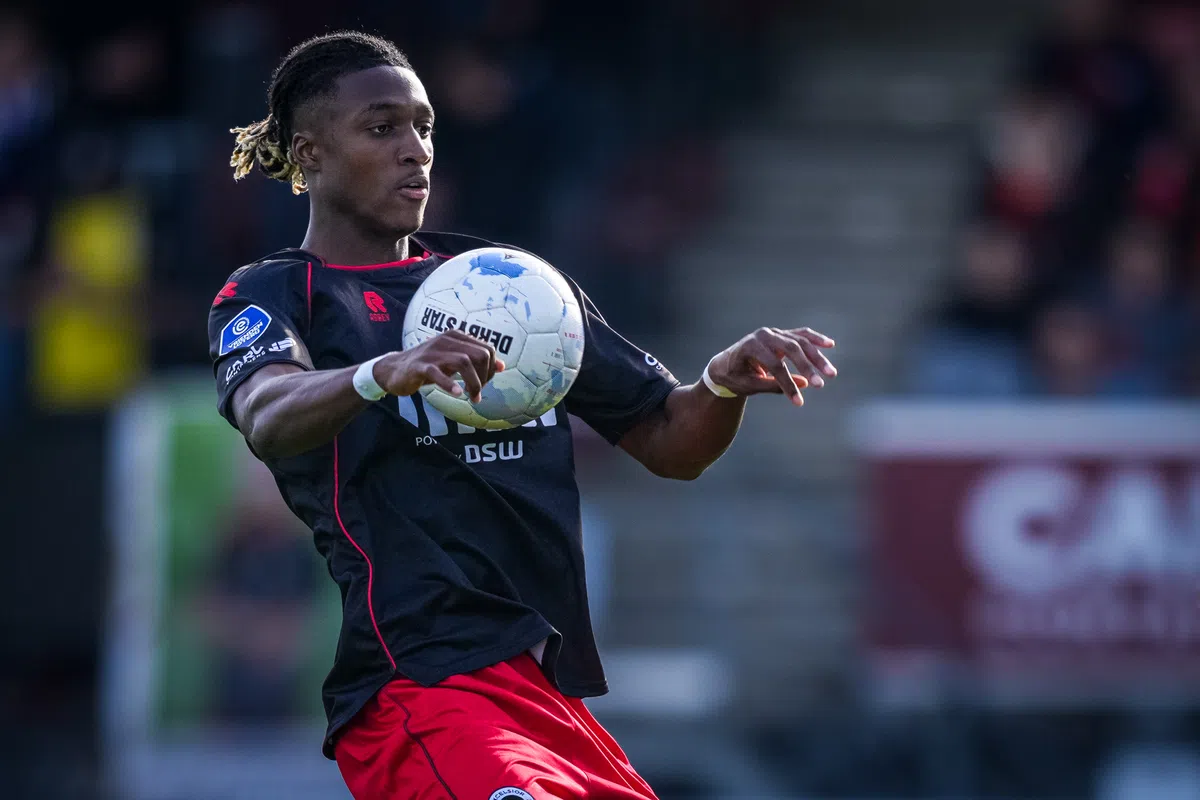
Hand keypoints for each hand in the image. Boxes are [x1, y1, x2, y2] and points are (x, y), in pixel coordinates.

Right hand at [375, 330, 504, 401]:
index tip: (484, 384)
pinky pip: (437, 373)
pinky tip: (457, 394)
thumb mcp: (455, 361)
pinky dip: (450, 384)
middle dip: (484, 377)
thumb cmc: (429, 365)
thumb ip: (476, 361)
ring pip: (463, 362)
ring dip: (473, 383)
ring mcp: (432, 352)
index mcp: (456, 337)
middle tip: (477, 394)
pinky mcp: (419, 366)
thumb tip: (502, 366)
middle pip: (479, 355)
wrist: (395, 370)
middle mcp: (446, 340)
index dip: (490, 369)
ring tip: (471, 397)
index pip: (487, 349)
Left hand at [706, 327, 835, 405]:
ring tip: (831, 373)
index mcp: (751, 346)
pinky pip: (801, 335)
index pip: (775, 365)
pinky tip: (830, 344)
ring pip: (800, 342)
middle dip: (807, 367)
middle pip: (791, 349)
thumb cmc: (734, 376)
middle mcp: (764, 335)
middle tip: (820, 385)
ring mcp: (774, 333)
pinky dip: (815, 339)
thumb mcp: (748, 385)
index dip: (788, 384)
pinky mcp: (782, 335)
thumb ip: (772, 385)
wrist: (725, 364)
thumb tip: (803, 385)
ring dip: (817, 357)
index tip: (798, 402)